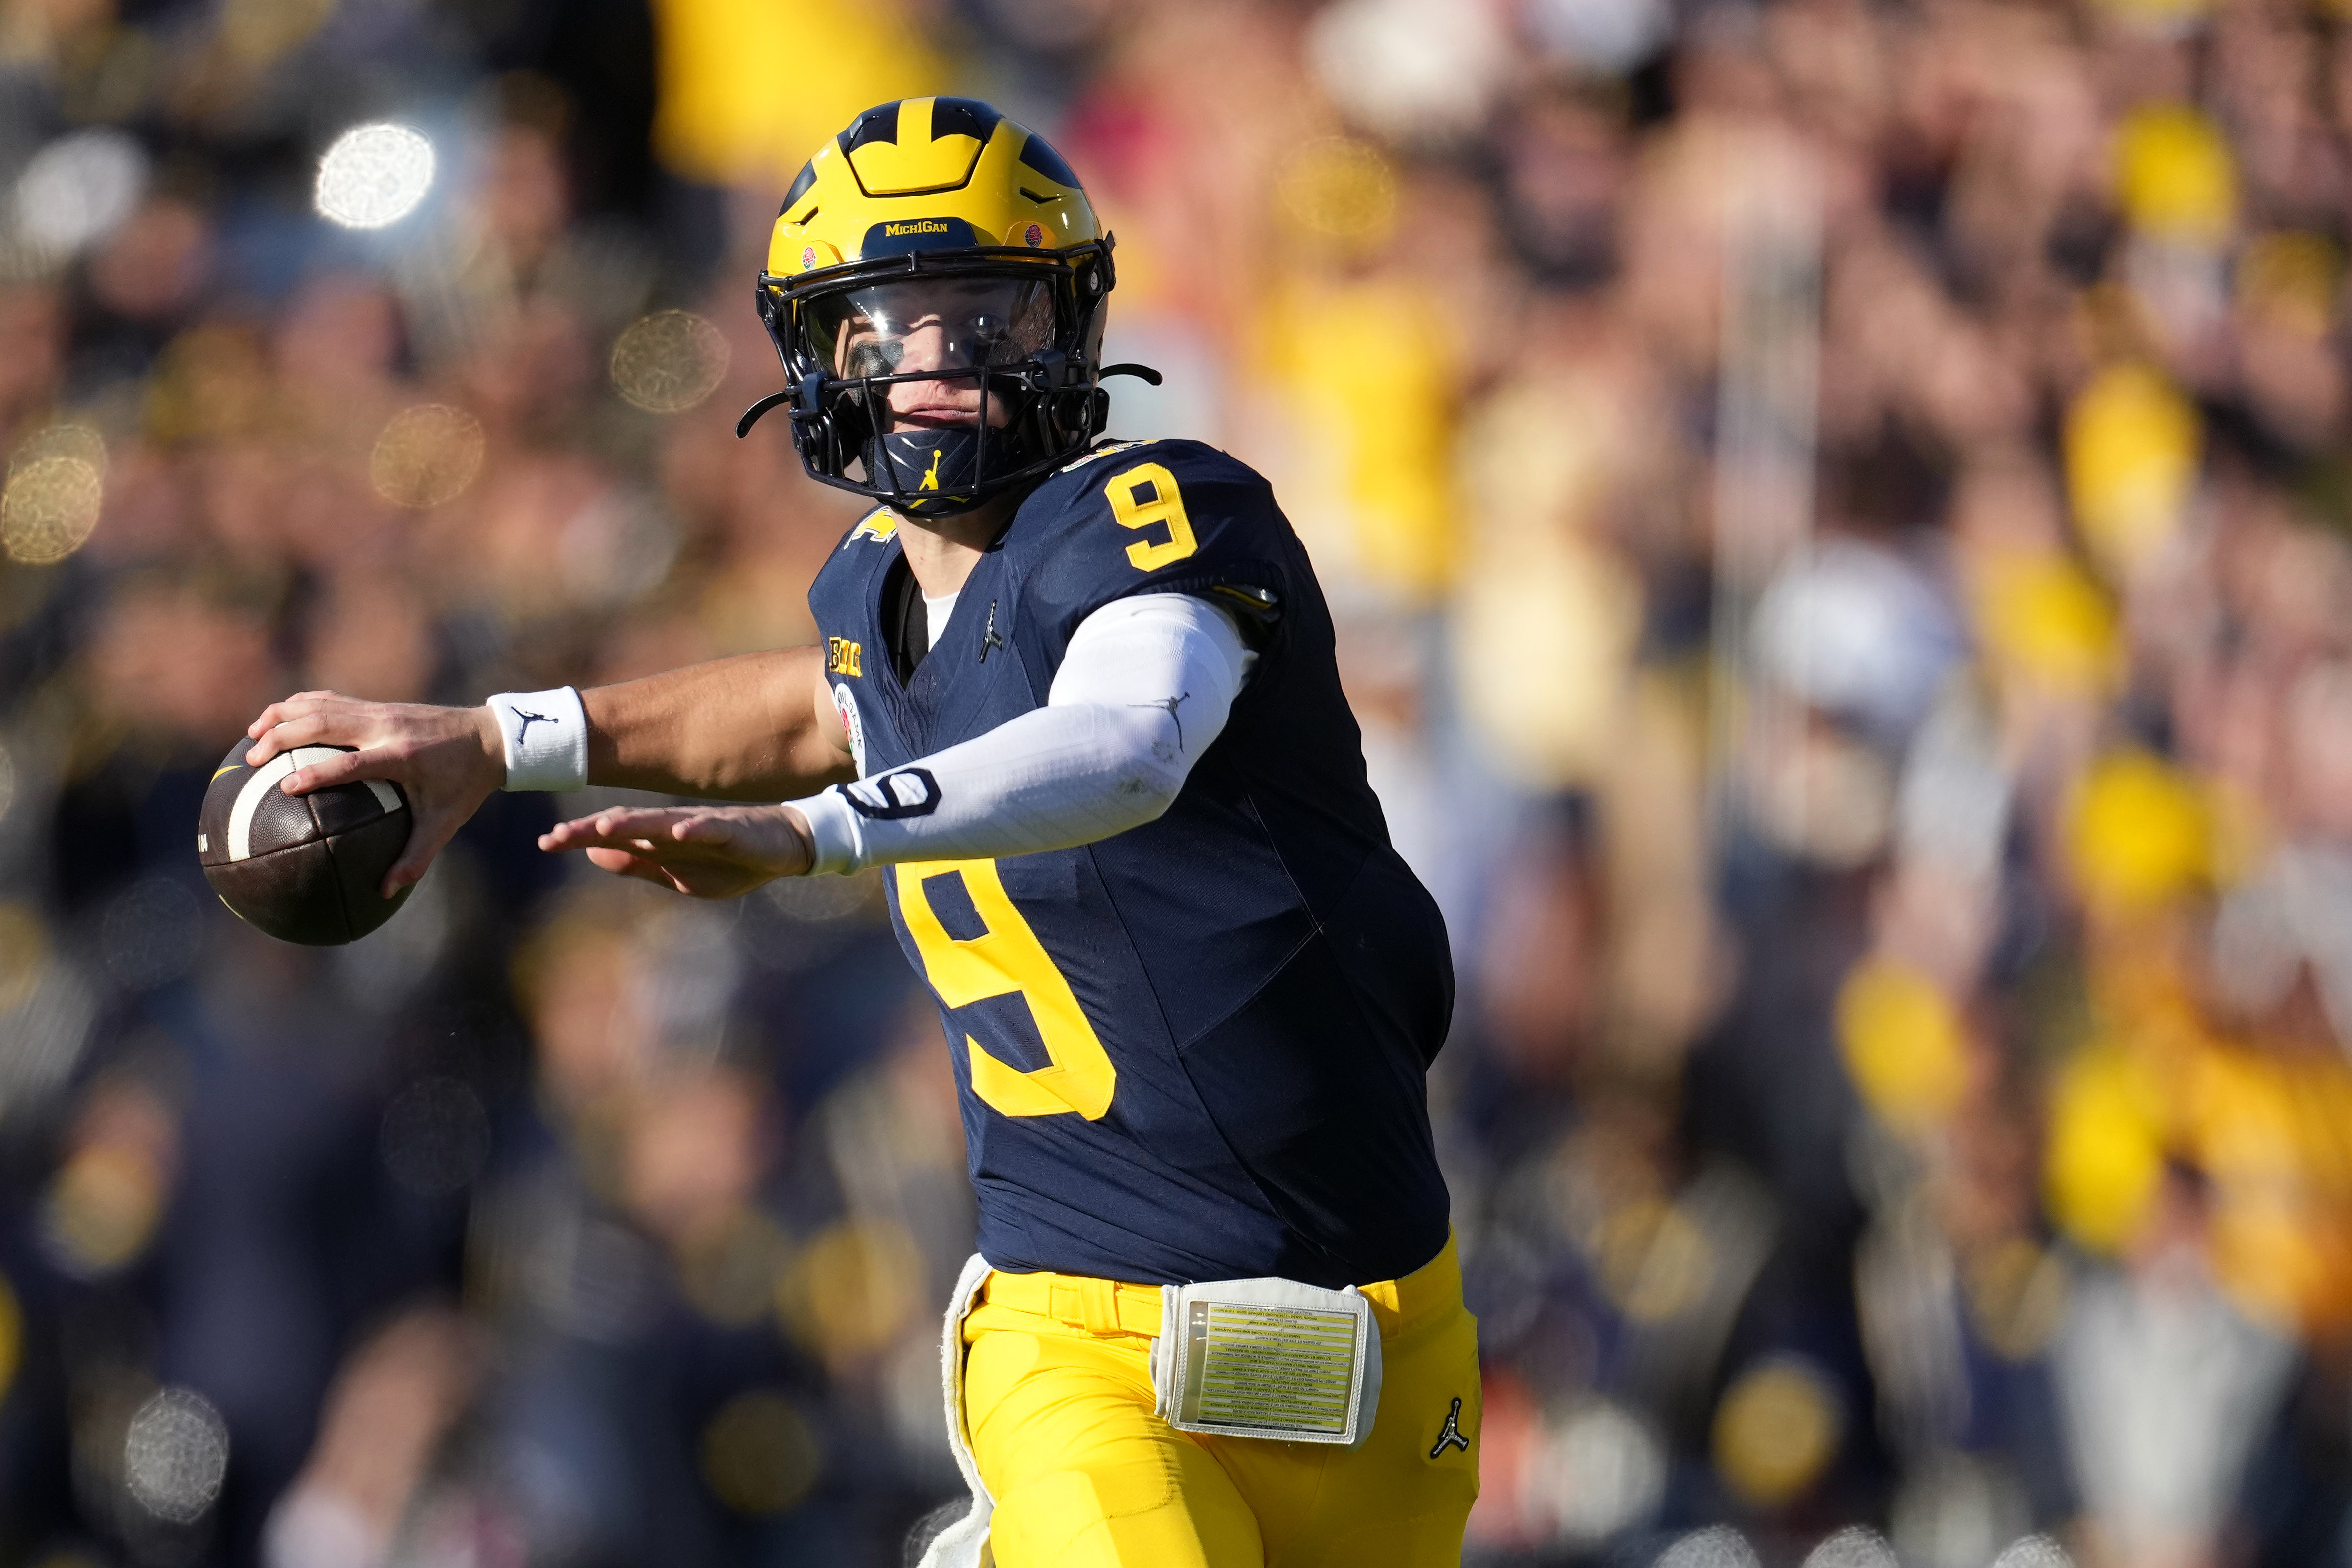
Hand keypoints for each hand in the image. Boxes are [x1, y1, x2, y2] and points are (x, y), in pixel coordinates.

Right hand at [245, 692, 505, 896]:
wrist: (489, 737)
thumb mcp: (446, 823)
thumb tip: (385, 891)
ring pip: (320, 704)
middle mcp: (385, 727)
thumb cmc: (466, 784)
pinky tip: (278, 718)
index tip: (287, 787)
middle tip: (251, 760)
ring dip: (282, 715)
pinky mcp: (378, 704)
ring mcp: (379, 710)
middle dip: (282, 737)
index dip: (317, 773)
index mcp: (400, 756)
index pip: (350, 763)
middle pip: (322, 723)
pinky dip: (300, 704)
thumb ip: (416, 857)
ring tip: (250, 734)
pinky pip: (331, 699)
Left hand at [539, 805, 814, 898]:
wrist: (782, 847)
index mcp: (659, 840)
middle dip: (592, 831)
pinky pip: (712, 828)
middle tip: (557, 836)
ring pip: (661, 822)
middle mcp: (674, 827)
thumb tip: (591, 854)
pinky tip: (678, 831)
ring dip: (632, 824)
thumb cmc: (729, 860)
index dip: (580, 838)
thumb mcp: (678, 873)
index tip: (544, 842)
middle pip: (627, 825)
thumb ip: (638, 863)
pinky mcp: (734, 831)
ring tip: (602, 828)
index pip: (613, 835)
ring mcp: (703, 826)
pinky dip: (695, 829)